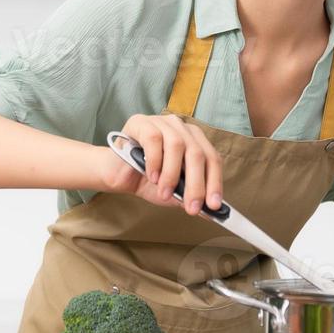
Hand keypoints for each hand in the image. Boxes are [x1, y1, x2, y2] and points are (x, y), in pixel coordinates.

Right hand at [95, 113, 223, 215]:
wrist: (118, 174)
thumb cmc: (148, 180)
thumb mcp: (174, 193)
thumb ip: (190, 197)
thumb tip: (209, 210)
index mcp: (195, 141)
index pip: (212, 159)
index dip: (215, 182)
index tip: (213, 205)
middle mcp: (182, 128)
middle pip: (197, 153)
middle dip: (196, 184)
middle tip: (192, 207)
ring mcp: (162, 122)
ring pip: (176, 145)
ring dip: (172, 174)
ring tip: (164, 193)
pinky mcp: (142, 123)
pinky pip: (153, 139)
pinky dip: (155, 161)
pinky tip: (152, 177)